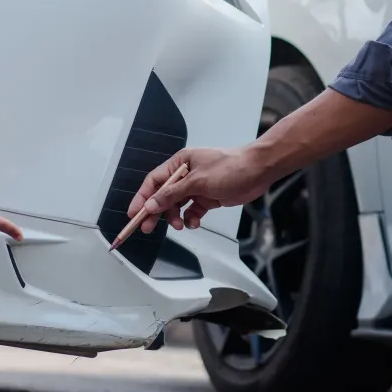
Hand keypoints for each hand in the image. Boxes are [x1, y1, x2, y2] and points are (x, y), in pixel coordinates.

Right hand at [128, 147, 273, 233]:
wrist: (258, 171)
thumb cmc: (231, 167)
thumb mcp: (197, 181)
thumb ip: (173, 194)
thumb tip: (152, 204)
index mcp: (180, 163)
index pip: (154, 181)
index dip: (142, 197)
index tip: (134, 214)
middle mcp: (186, 174)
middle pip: (163, 195)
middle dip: (156, 212)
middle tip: (147, 228)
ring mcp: (197, 187)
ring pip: (177, 205)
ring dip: (175, 217)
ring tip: (179, 225)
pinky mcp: (208, 198)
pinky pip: (192, 211)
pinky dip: (191, 218)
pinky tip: (194, 223)